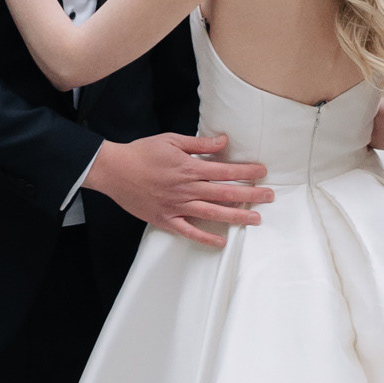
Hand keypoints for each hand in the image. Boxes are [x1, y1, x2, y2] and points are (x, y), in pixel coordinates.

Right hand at [83, 132, 273, 246]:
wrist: (114, 170)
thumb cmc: (142, 152)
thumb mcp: (171, 140)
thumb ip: (199, 143)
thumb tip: (223, 141)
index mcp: (189, 168)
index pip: (225, 171)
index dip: (246, 172)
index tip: (262, 172)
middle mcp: (186, 189)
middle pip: (225, 193)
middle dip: (250, 195)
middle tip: (269, 196)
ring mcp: (176, 206)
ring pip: (212, 213)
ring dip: (236, 217)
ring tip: (255, 219)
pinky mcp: (165, 219)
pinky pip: (188, 231)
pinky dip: (205, 238)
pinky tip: (220, 242)